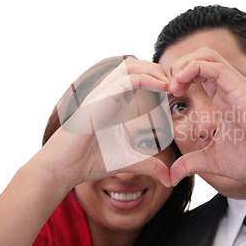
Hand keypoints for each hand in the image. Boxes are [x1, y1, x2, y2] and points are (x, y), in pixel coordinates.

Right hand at [33, 58, 172, 188]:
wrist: (65, 168)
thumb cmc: (92, 161)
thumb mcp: (131, 161)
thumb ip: (151, 166)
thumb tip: (170, 179)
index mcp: (116, 101)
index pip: (140, 77)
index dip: (160, 80)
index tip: (179, 93)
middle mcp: (109, 93)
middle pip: (138, 65)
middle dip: (160, 70)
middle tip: (180, 85)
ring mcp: (102, 93)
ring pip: (132, 66)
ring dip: (155, 70)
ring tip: (173, 84)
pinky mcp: (99, 99)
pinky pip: (126, 79)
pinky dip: (147, 78)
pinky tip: (163, 87)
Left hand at [166, 48, 245, 197]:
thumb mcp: (213, 161)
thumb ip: (191, 163)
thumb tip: (172, 175)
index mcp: (223, 98)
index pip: (198, 72)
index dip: (178, 78)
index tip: (168, 97)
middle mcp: (229, 88)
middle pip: (200, 57)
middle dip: (178, 66)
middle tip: (169, 89)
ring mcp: (236, 87)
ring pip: (207, 55)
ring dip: (183, 65)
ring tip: (174, 86)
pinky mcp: (242, 90)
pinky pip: (214, 66)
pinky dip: (193, 68)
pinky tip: (181, 85)